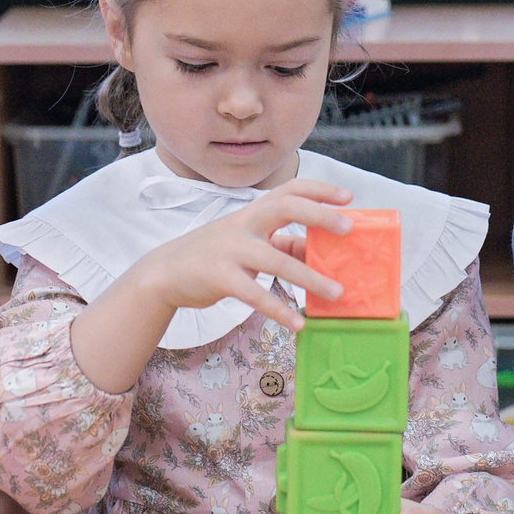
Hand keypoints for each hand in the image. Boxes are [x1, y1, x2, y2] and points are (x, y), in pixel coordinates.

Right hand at [133, 178, 354, 330]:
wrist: (165, 272)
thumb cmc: (215, 255)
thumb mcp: (248, 243)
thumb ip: (282, 244)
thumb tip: (319, 252)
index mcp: (252, 213)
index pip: (289, 190)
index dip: (319, 190)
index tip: (348, 197)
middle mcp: (243, 224)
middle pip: (285, 207)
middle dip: (319, 215)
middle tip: (348, 229)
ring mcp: (230, 249)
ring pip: (276, 260)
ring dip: (310, 277)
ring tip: (336, 293)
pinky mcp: (220, 277)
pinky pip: (255, 295)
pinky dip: (279, 310)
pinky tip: (298, 323)